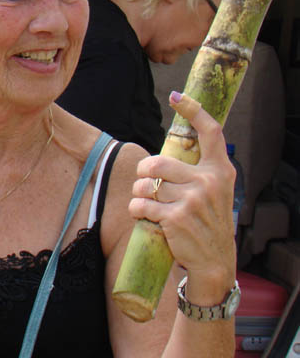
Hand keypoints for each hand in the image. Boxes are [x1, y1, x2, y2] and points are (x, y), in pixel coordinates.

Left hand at [128, 92, 236, 298]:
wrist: (214, 261)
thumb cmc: (207, 222)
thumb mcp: (213, 192)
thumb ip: (196, 171)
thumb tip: (165, 155)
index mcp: (221, 171)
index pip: (211, 132)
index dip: (194, 110)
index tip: (179, 96)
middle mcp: (209, 182)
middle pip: (157, 162)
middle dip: (143, 173)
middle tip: (145, 183)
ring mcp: (193, 200)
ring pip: (146, 185)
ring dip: (138, 194)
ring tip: (146, 203)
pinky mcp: (176, 217)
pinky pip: (141, 204)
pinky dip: (136, 209)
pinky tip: (144, 216)